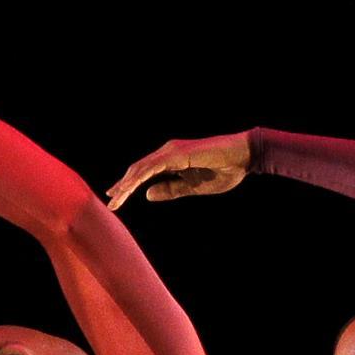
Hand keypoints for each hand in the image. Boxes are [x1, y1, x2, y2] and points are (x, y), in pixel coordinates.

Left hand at [104, 133, 253, 209]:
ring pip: (142, 169)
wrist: (244, 157)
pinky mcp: (177, 154)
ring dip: (127, 185)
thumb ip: (171, 190)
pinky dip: (139, 178)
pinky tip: (129, 189)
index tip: (116, 198)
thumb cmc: (224, 170)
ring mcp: (171, 151)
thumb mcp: (192, 187)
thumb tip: (147, 195)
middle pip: (138, 170)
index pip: (144, 173)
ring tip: (115, 200)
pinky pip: (153, 168)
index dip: (129, 185)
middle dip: (123, 186)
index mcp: (171, 160)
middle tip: (110, 203)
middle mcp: (168, 152)